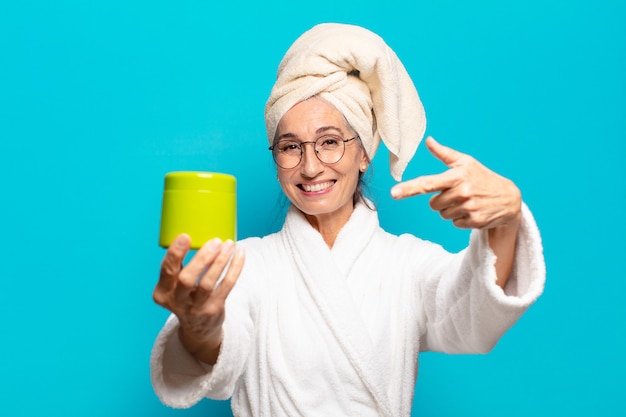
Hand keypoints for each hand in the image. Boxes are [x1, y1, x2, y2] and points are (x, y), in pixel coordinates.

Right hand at [153, 234, 244, 363]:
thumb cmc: (186, 295)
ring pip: (208, 283)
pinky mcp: (214, 310)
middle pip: (187, 279)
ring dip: (220, 262)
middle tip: (215, 241)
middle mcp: (177, 301)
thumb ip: (180, 264)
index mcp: (162, 292)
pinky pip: (226, 286)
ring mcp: (196, 308)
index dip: (175, 253)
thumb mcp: (175, 285)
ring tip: (228, 244)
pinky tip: (240, 254)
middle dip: (202, 259)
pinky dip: (234, 269)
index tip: (185, 236)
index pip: (166, 271)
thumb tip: (198, 228)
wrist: (198, 329)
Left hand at [391, 137, 521, 229]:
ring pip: (442, 214)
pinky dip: (461, 219)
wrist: (509, 198)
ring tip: (467, 201)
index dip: (409, 188)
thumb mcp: (466, 162)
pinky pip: (454, 223)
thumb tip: (428, 141)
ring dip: (451, 210)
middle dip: (442, 200)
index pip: (428, 183)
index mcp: (456, 176)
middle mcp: (462, 191)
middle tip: (459, 194)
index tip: (393, 193)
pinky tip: (473, 211)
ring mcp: (469, 207)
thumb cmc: (482, 177)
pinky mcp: (474, 221)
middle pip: (433, 204)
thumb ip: (444, 154)